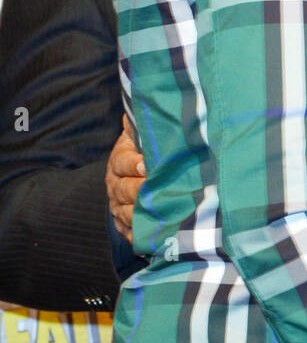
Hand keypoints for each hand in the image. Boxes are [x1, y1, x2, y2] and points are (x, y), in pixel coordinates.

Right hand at [105, 116, 144, 244]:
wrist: (138, 174)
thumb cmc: (147, 150)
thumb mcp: (143, 135)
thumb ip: (142, 124)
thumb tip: (140, 104)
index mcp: (119, 160)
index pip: (122, 162)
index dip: (133, 163)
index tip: (146, 164)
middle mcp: (115, 184)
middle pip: (123, 189)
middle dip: (138, 190)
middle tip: (154, 191)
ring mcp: (118, 205)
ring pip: (125, 213)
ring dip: (140, 216)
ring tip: (157, 217)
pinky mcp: (123, 224)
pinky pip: (129, 233)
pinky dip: (140, 237)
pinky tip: (153, 238)